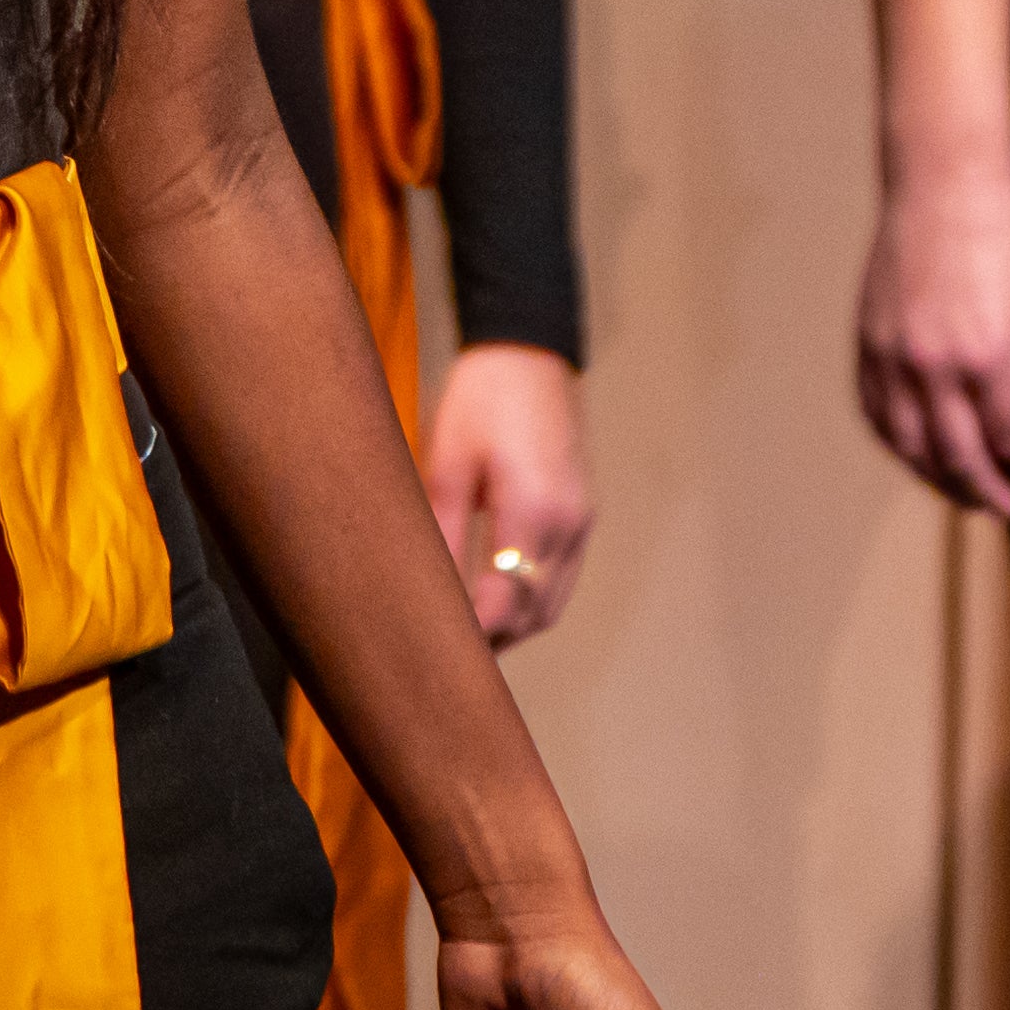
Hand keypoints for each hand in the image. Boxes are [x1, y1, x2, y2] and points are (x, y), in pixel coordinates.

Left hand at [424, 340, 594, 643]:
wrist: (528, 352)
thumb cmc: (479, 399)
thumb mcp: (446, 464)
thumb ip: (442, 534)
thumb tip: (426, 594)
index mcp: (533, 509)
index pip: (504, 602)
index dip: (471, 635)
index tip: (433, 653)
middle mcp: (568, 524)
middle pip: (532, 614)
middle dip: (491, 641)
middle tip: (439, 657)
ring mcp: (582, 522)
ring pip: (549, 604)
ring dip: (510, 626)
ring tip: (461, 639)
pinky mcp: (582, 516)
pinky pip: (559, 580)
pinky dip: (528, 602)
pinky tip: (490, 603)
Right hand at [854, 152, 1009, 522]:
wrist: (942, 181)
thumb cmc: (1000, 233)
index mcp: (988, 354)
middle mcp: (935, 364)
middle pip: (962, 459)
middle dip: (992, 495)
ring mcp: (893, 356)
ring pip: (912, 448)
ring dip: (942, 481)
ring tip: (967, 495)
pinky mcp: (868, 343)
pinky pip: (878, 415)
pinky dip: (899, 446)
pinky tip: (919, 455)